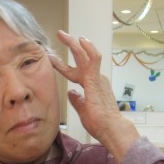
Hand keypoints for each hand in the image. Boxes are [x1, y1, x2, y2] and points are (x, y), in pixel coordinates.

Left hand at [51, 30, 138, 160]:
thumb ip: (76, 100)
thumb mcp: (83, 110)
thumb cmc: (100, 123)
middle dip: (70, 45)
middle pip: (80, 58)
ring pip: (85, 55)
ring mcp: (97, 78)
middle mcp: (96, 79)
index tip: (51, 58)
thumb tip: (71, 93)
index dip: (62, 65)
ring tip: (64, 34)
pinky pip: (94, 59)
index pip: (74, 71)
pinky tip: (81, 40)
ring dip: (74, 44)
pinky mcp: (97, 80)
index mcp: (91, 86)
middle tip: (60, 34)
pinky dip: (88, 49)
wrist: (111, 129)